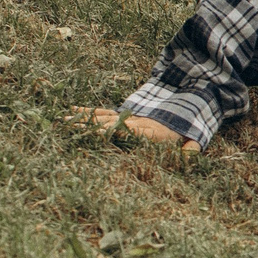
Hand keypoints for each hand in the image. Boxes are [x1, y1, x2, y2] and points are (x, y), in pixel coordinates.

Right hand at [68, 105, 196, 149]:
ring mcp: (128, 116)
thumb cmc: (188, 127)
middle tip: (69, 128)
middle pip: (110, 124)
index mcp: (151, 130)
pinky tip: (71, 111)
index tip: (98, 133)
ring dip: (84, 120)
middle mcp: (135, 121)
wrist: (186, 101)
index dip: (115, 131)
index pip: (131, 131)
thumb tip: (190, 156)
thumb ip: (191, 148)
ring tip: (64, 121)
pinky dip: (87, 112)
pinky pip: (103, 113)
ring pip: (103, 117)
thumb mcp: (194, 137)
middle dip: (91, 127)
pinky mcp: (123, 115)